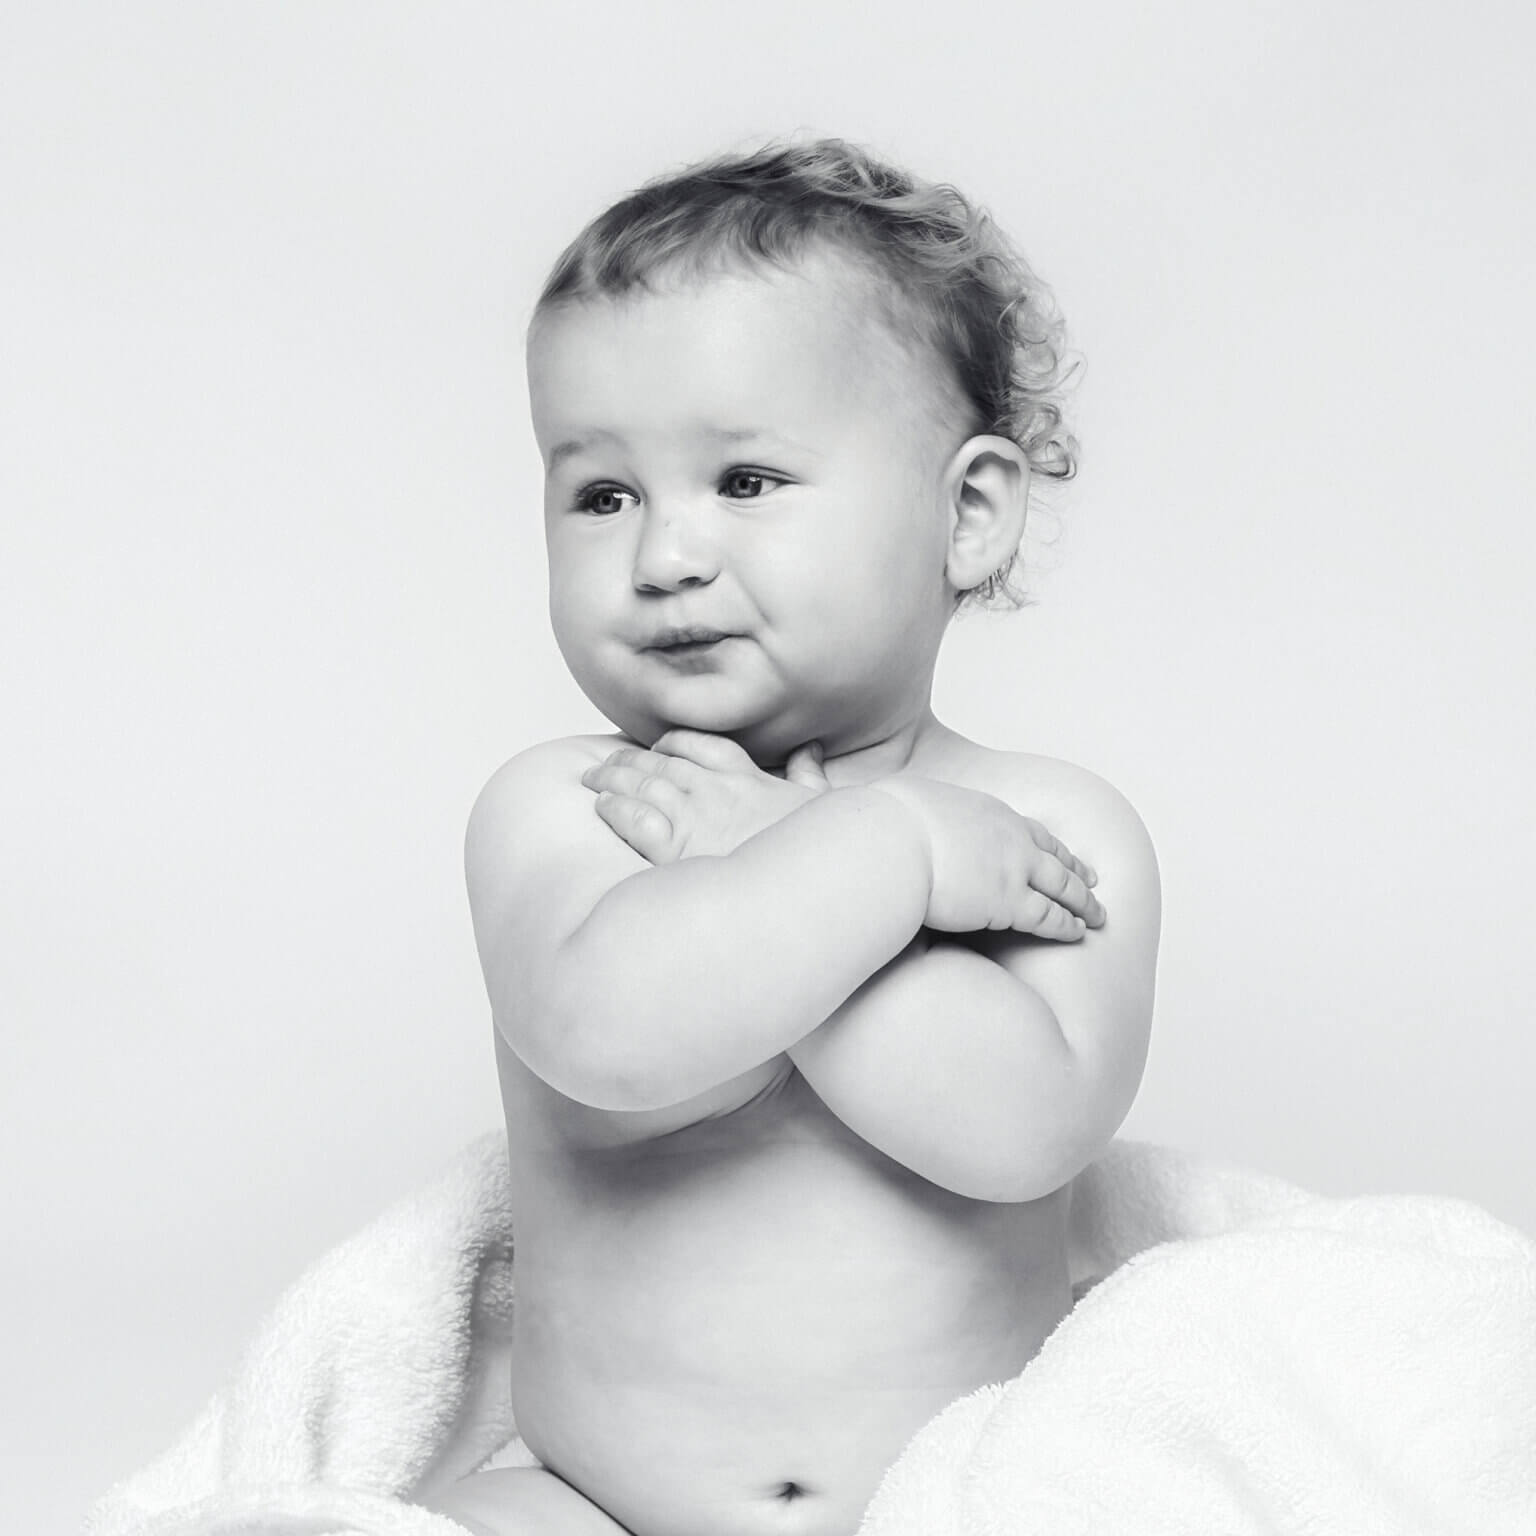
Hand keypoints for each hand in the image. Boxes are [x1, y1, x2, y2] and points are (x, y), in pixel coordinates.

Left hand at [580, 729, 830, 864]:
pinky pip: (636, 820)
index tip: (657, 747)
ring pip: (643, 785)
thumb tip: (811, 749)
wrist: (814, 889)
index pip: (702, 746)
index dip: (673, 743)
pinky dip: (617, 809)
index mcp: (749, 778)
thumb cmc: (820, 854)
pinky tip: (603, 806)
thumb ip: (809, 774)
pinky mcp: (679, 852)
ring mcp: (697, 818)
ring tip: (593, 779)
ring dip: (614, 778)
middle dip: (630, 760)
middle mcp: (718, 791)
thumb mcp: (820, 805)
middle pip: (662, 763)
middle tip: (607, 763)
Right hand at [870, 775, 1105, 941]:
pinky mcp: (1009, 902)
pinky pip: (1049, 916)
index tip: (1061, 852)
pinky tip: (1078, 932)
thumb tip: (892, 819)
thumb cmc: (886, 824)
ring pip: (1062, 886)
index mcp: (985, 811)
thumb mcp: (905, 805)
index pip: (1027, 829)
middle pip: (1054, 855)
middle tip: (1094, 880)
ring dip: (1084, 901)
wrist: (893, 842)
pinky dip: (1068, 925)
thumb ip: (914, 815)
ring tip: (1099, 915)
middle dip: (1077, 869)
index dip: (1047, 844)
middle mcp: (1009, 837)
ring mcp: (1014, 869)